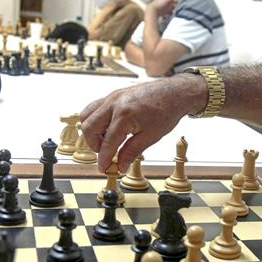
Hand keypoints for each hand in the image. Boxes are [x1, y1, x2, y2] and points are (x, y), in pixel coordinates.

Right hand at [79, 74, 206, 171]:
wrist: (174, 92)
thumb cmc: (166, 111)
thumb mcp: (150, 136)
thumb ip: (132, 152)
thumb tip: (120, 165)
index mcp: (124, 115)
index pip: (107, 142)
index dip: (103, 158)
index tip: (104, 168)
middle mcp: (114, 103)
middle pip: (89, 127)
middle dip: (93, 145)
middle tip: (105, 153)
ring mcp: (111, 97)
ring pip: (87, 115)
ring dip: (92, 131)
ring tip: (107, 140)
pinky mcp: (113, 94)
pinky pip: (94, 108)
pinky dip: (96, 120)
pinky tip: (110, 129)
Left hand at [147, 0, 184, 16]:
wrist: (153, 11)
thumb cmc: (159, 3)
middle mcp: (169, 0)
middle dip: (182, 0)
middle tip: (187, 2)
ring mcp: (169, 5)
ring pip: (176, 5)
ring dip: (179, 7)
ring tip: (183, 8)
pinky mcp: (168, 11)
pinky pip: (174, 10)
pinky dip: (176, 11)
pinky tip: (178, 13)